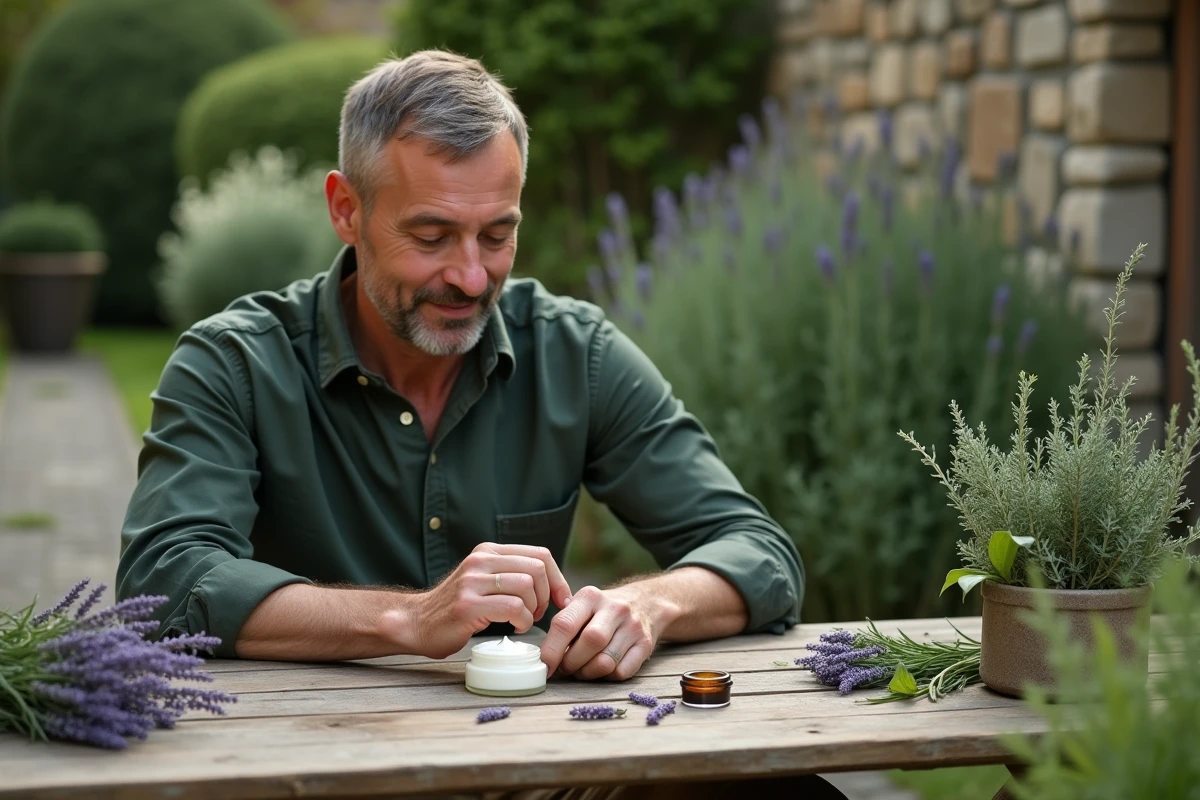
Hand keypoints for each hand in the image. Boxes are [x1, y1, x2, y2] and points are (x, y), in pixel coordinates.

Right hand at [406, 543, 572, 658]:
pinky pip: (512, 607)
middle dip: (546, 595)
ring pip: (526, 586)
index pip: (540, 554)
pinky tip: (515, 628)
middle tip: (537, 613)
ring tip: (523, 621)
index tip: (561, 600)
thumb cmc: (456, 607)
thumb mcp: (483, 579)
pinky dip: (522, 621)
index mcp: (488, 551)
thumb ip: (509, 574)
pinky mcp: (468, 605)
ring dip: (533, 609)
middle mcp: (480, 560)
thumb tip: (552, 582)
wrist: (416, 622)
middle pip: (536, 568)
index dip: (557, 578)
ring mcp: (473, 581)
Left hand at [539, 585, 668, 680]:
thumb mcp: (583, 605)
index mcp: (590, 596)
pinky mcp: (645, 644)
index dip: (551, 650)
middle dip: (571, 663)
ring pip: (605, 662)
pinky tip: (602, 669)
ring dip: (588, 673)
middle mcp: (614, 608)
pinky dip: (607, 677)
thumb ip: (564, 624)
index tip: (544, 666)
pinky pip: (621, 672)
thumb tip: (542, 655)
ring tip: (582, 669)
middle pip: (589, 643)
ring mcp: (632, 626)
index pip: (565, 624)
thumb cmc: (603, 610)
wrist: (646, 602)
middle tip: (565, 669)